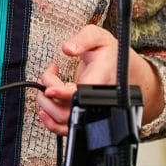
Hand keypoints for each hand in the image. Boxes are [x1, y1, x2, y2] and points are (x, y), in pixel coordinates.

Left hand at [36, 25, 161, 135]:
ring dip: (46, 106)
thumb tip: (68, 48)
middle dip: (48, 96)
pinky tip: (45, 108)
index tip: (50, 89)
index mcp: (101, 78)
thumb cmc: (108, 53)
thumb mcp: (98, 37)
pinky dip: (51, 122)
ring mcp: (90, 109)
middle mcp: (96, 98)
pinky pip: (66, 128)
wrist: (120, 68)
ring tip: (46, 86)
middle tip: (47, 76)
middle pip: (68, 110)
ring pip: (64, 121)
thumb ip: (83, 39)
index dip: (62, 93)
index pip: (82, 93)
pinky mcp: (84, 114)